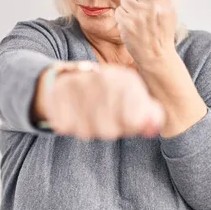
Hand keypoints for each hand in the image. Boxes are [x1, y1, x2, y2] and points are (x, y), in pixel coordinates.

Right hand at [45, 65, 164, 140]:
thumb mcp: (133, 100)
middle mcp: (103, 79)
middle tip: (106, 120)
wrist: (68, 81)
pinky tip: (74, 113)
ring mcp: (79, 86)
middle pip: (109, 130)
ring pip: (87, 130)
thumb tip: (153, 128)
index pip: (134, 121)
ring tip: (90, 116)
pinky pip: (66, 127)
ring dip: (89, 129)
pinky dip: (70, 125)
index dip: (130, 128)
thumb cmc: (108, 97)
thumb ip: (149, 115)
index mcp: (126, 80)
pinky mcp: (57, 95)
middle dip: (108, 130)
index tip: (127, 123)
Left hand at [114, 0, 177, 67]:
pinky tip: (131, 25)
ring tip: (136, 18)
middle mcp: (153, 6)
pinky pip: (119, 10)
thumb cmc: (162, 32)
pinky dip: (123, 17)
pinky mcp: (127, 23)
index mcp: (165, 1)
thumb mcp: (169, 11)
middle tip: (142, 12)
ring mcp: (139, 14)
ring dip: (128, 7)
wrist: (156, 55)